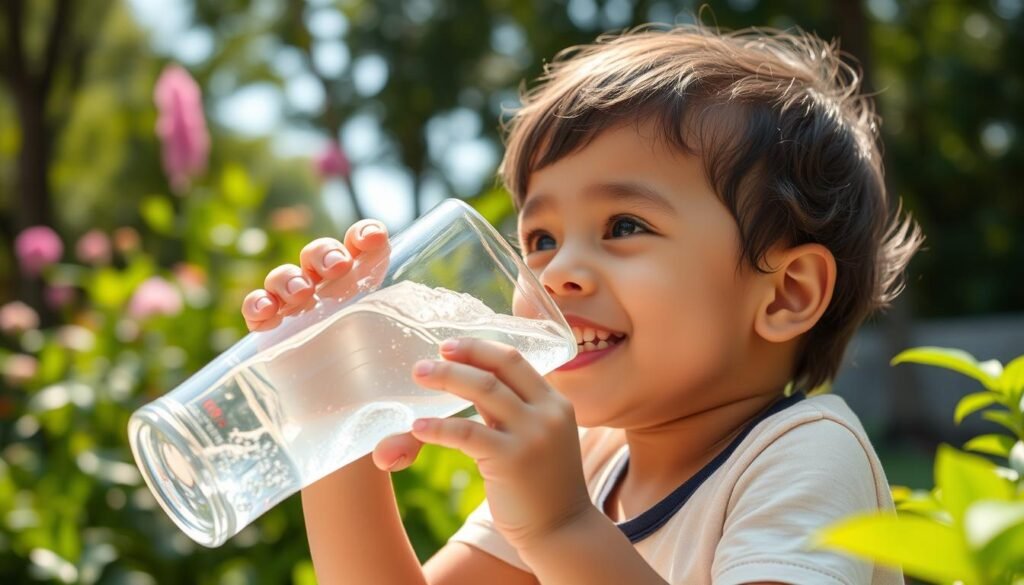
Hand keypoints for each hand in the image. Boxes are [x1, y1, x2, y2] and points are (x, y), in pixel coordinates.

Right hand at [239, 219, 424, 472]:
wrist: (345, 432)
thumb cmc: (382, 408)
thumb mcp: (405, 414)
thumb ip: (407, 434)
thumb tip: (389, 458)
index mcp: (371, 293)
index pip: (365, 248)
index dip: (366, 235)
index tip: (376, 239)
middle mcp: (332, 296)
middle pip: (322, 255)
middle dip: (326, 252)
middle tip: (336, 270)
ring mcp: (298, 313)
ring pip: (288, 276)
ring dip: (292, 277)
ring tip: (302, 296)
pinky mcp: (270, 334)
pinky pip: (255, 307)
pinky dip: (255, 303)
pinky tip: (264, 314)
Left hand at [408, 337, 593, 548]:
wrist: (562, 531)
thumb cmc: (543, 487)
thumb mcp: (538, 439)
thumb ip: (513, 412)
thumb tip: (473, 386)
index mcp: (555, 402)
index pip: (516, 360)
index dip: (481, 348)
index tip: (453, 346)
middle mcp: (548, 413)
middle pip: (500, 366)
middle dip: (463, 354)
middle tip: (432, 355)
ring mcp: (532, 435)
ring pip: (484, 390)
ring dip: (447, 377)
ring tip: (420, 375)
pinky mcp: (512, 460)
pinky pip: (467, 433)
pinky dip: (439, 427)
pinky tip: (417, 427)